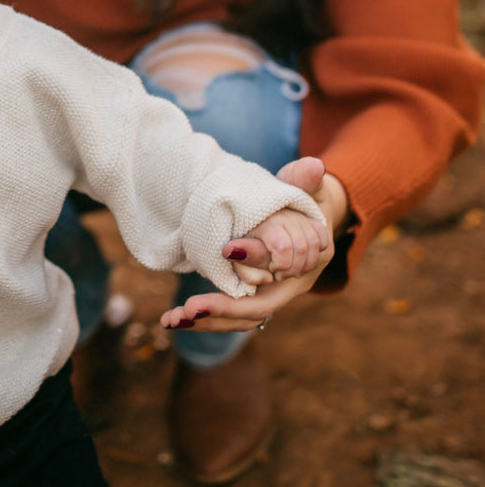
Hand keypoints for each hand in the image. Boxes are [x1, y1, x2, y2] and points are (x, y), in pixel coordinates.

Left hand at [159, 157, 341, 332]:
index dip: (251, 267)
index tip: (225, 250)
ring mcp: (266, 294)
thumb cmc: (304, 203)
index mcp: (301, 268)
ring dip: (204, 321)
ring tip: (170, 320)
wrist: (309, 221)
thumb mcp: (306, 191)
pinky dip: (203, 317)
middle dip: (220, 311)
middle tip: (187, 308)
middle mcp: (284, 288)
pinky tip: (172, 319)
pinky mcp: (248, 295)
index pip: (276, 277)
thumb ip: (304, 181)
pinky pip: (227, 313)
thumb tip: (315, 165)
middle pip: (253, 310)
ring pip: (238, 319)